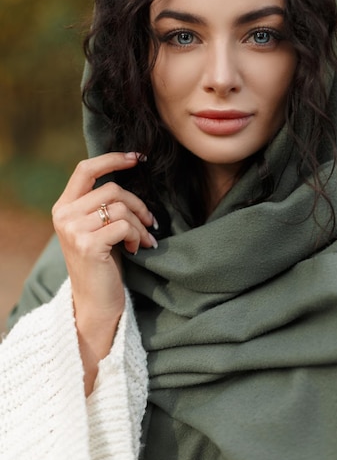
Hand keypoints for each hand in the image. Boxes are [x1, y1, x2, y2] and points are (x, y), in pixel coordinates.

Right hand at [52, 151, 154, 393]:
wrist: (96, 302)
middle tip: (150, 222)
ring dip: (139, 223)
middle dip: (138, 204)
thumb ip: (102, 203)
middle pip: (112, 189)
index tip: (137, 157)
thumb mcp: (97, 227)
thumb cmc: (103, 262)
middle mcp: (64, 215)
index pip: (85, 169)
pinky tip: (136, 248)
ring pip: (119, 207)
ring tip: (144, 239)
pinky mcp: (88, 245)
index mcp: (64, 207)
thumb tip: (131, 173)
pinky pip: (123, 225)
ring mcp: (73, 230)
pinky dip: (136, 235)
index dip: (112, 159)